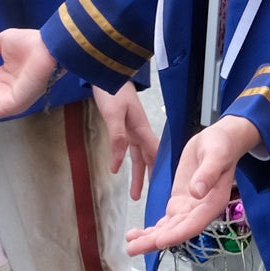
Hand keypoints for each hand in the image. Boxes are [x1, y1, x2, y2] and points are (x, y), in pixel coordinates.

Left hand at [98, 83, 157, 197]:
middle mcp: (139, 130)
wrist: (107, 72)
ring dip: (137, 173)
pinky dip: (125, 160)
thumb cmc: (112, 90)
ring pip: (137, 155)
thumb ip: (117, 137)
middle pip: (147, 158)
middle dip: (148, 178)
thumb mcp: (114, 114)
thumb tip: (120, 162)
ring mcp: (132, 128)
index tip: (162, 188)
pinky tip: (119, 168)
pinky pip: (128, 147)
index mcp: (141, 128)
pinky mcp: (123, 125)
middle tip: (148, 198)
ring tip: (135, 193)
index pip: (153, 153)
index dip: (158, 170)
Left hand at [126, 114, 257, 255]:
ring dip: (149, 239)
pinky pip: (165, 221)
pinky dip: (151, 230)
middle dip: (155, 241)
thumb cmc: (221, 147)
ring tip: (130, 245)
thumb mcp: (216, 155)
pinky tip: (136, 235)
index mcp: (213, 203)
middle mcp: (200, 211)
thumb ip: (208, 173)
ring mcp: (188, 209)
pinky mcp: (179, 203)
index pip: (193, 224)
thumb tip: (197, 191)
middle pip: (176, 231)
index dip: (176, 234)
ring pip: (168, 229)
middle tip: (133, 249)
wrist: (219, 141)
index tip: (159, 241)